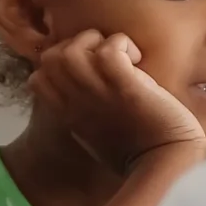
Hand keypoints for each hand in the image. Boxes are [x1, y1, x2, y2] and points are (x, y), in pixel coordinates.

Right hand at [29, 30, 205, 174]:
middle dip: (77, 45)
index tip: (91, 69)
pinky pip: (109, 50)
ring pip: (70, 50)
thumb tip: (92, 90)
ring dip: (98, 42)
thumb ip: (87, 110)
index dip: (61, 63)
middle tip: (108, 59)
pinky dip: (123, 46)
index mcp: (69, 113)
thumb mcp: (99, 130)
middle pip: (50, 57)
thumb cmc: (140, 150)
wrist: (167, 163)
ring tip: (123, 58)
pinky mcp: (126, 86)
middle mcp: (77, 102)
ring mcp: (99, 93)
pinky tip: (138, 61)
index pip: (38, 77)